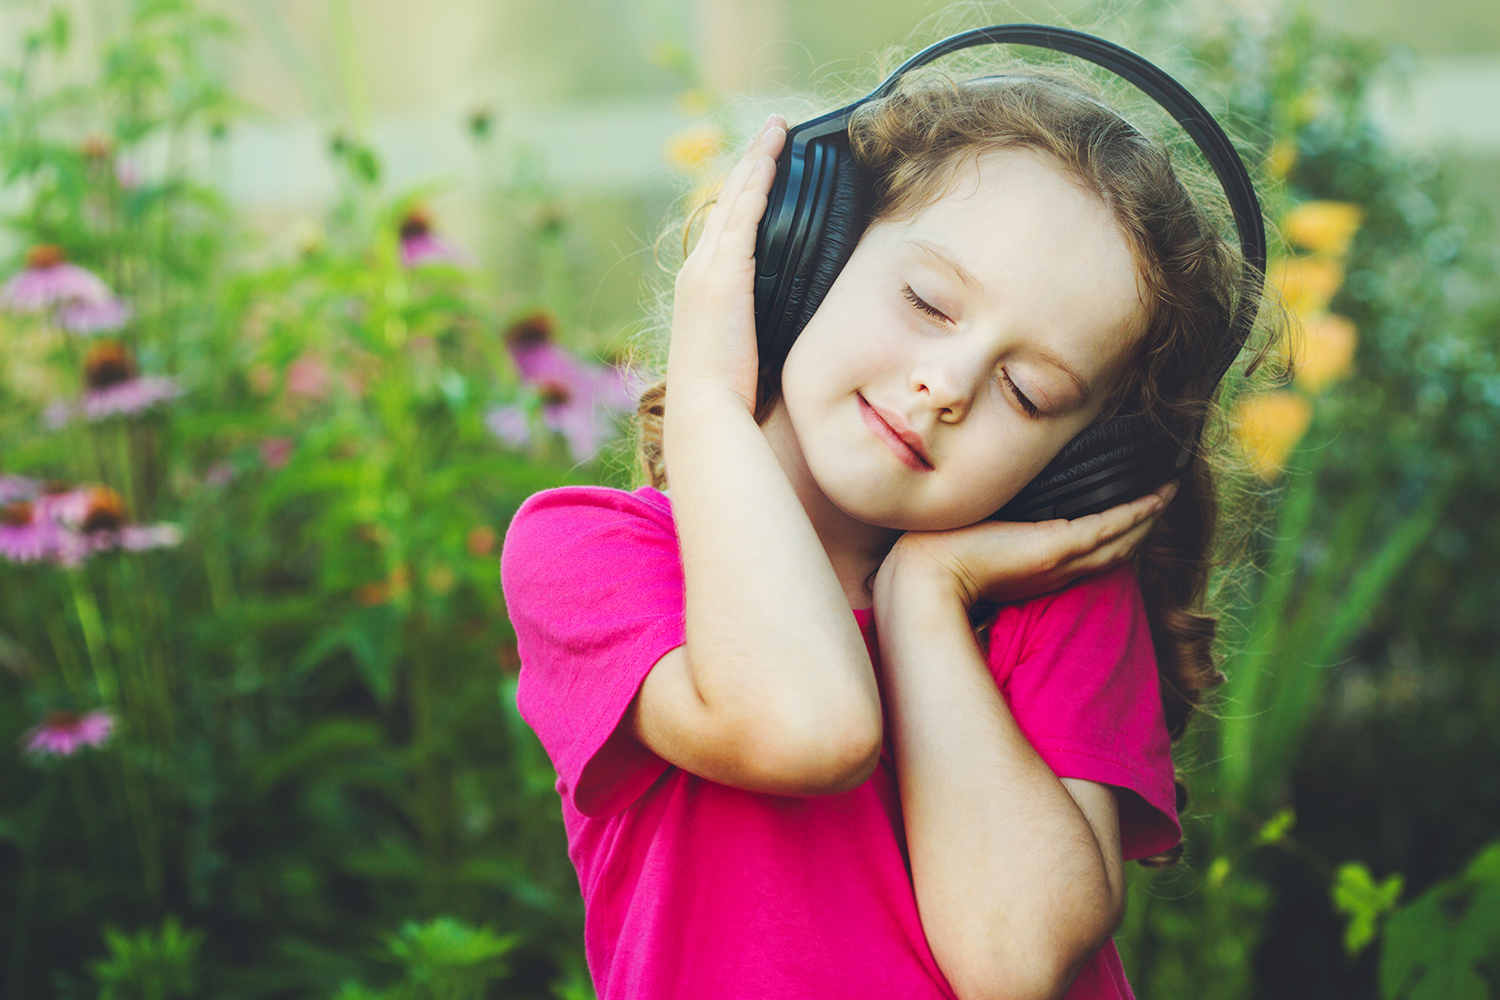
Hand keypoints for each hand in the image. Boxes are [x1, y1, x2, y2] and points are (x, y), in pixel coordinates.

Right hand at [668, 114, 786, 412]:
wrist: (706, 411)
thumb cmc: (726, 396)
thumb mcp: (743, 351)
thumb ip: (759, 325)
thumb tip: (788, 317)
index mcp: (701, 288)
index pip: (724, 228)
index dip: (743, 194)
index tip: (762, 169)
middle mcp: (697, 270)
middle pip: (725, 203)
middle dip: (749, 164)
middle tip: (772, 132)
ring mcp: (707, 270)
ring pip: (734, 201)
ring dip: (756, 162)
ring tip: (776, 132)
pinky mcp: (723, 276)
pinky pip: (743, 217)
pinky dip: (757, 184)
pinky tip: (772, 161)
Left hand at [877, 482, 1176, 609]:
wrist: (926, 577)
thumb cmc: (940, 562)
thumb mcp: (974, 545)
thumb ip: (991, 535)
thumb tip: (988, 515)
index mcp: (1040, 573)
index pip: (1090, 555)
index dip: (1117, 537)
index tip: (1134, 516)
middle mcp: (1058, 570)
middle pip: (1116, 549)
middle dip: (1142, 526)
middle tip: (1164, 498)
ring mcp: (1060, 559)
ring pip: (1120, 537)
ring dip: (1147, 515)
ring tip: (1167, 492)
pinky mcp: (1056, 546)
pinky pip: (1108, 526)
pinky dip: (1135, 512)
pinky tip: (1155, 496)